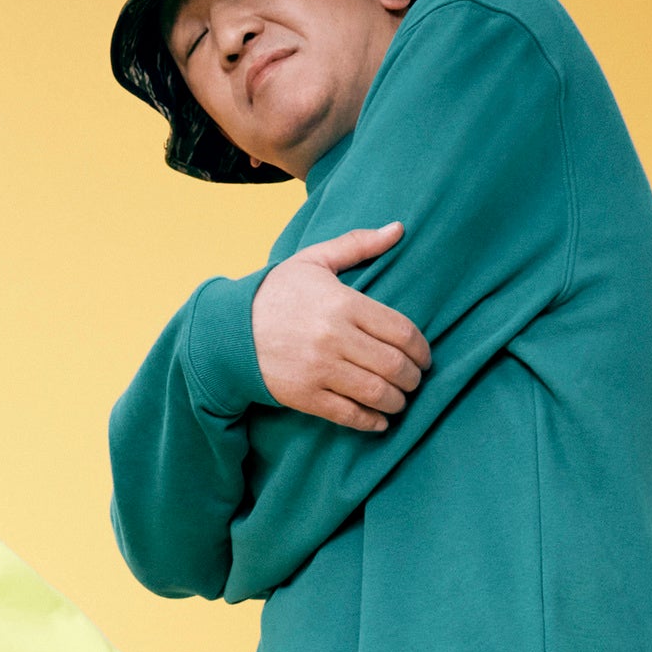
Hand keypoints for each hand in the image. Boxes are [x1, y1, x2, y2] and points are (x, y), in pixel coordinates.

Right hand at [252, 223, 431, 432]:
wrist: (227, 330)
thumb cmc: (275, 293)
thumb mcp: (314, 260)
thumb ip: (358, 244)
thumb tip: (398, 228)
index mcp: (343, 303)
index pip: (401, 331)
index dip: (422, 350)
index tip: (424, 358)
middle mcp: (334, 338)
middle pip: (394, 365)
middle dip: (413, 378)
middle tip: (414, 380)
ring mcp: (319, 369)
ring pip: (376, 393)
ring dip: (397, 402)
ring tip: (399, 400)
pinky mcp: (304, 395)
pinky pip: (349, 414)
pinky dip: (371, 422)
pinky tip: (380, 421)